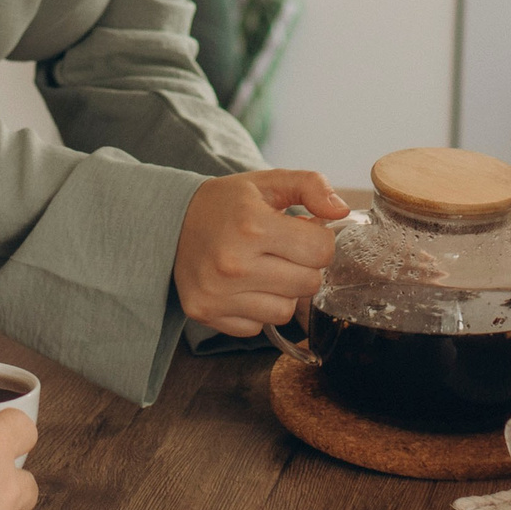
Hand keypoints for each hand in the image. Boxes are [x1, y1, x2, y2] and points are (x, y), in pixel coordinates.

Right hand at [173, 170, 349, 336]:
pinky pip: (256, 327)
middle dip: (304, 266)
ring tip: (263, 269)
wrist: (168, 222)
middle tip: (283, 251)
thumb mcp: (267, 182)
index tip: (302, 232)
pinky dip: (256, 310)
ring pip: (285, 311)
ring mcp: (217, 293)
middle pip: (308, 284)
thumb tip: (341, 210)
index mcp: (251, 225)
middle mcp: (233, 263)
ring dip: (282, 292)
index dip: (319, 239)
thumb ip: (310, 186)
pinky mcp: (205, 313)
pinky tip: (243, 287)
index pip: (321, 250)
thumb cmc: (225, 204)